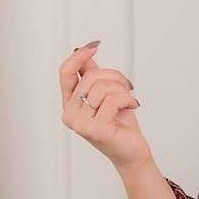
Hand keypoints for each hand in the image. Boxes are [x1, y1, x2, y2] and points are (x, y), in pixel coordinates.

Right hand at [59, 41, 151, 173]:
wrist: (132, 151)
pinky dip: (127, 99)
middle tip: (127, 87)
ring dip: (123, 90)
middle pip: (91, 77)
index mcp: (70, 104)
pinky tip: (132, 107)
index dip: (78, 57)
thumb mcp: (105, 94)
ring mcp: (80, 124)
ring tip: (129, 101)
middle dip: (115, 77)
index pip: (65, 73)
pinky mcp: (96, 130)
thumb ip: (91, 75)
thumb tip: (82, 51)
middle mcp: (70, 114)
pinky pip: (113, 100)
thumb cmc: (120, 123)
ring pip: (102, 88)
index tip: (94, 47)